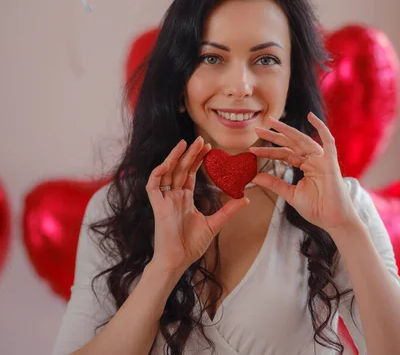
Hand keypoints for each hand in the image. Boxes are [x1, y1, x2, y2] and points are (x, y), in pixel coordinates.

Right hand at [146, 136, 249, 274]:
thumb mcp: (214, 224)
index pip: (190, 174)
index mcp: (184, 199)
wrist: (178, 261)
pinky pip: (153, 186)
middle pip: (180, 169)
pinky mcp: (157, 207)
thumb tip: (246, 198)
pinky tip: (168, 163)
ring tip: (185, 144)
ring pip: (166, 173)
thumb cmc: (191, 245)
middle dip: (189, 154)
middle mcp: (173, 196)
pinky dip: (158, 173)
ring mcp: (164, 200)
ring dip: (174, 157)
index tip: (209, 148)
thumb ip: (228, 210)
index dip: (197, 160)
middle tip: (200, 139)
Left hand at [248, 112, 358, 233]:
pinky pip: (328, 141)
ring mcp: (322, 160)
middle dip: (273, 136)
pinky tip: (311, 116)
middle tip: (256, 129)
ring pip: (302, 140)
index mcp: (305, 166)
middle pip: (290, 144)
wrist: (333, 221)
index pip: (284, 154)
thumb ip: (274, 184)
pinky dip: (321, 128)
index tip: (252, 150)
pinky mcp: (331, 163)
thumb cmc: (317, 209)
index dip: (268, 151)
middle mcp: (313, 160)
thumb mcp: (290, 194)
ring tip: (271, 122)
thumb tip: (254, 177)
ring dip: (287, 130)